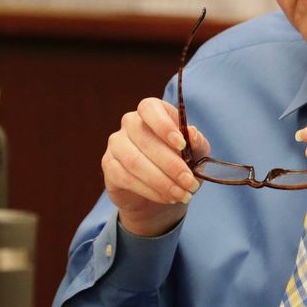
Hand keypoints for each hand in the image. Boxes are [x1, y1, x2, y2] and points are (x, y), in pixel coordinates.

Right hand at [101, 97, 210, 236]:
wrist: (159, 190)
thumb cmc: (180, 163)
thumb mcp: (196, 153)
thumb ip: (197, 143)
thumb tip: (192, 134)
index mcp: (153, 111)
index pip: (150, 108)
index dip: (164, 125)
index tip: (182, 144)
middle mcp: (130, 123)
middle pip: (145, 139)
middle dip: (171, 165)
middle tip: (189, 182)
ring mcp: (116, 143)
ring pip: (135, 161)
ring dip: (161, 181)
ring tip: (180, 194)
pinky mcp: (109, 165)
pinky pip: (127, 178)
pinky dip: (150, 190)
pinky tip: (166, 197)